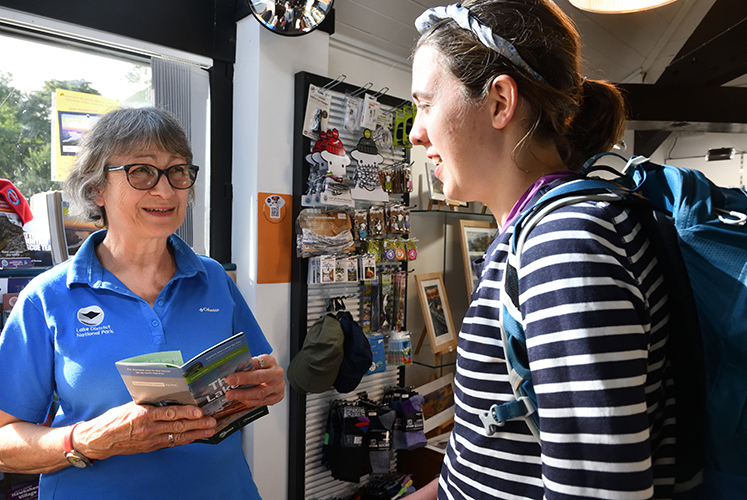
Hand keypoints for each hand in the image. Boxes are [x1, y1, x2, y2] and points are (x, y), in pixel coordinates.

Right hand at [75, 402, 216, 459]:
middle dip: (198, 424)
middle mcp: (149, 429)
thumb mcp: (132, 405)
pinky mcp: (151, 447)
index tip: (200, 411)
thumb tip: (170, 394)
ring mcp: (151, 440)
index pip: (170, 413)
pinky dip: (185, 439)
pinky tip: (195, 437)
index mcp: (144, 415)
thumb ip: (151, 402)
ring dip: (196, 433)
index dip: (187, 412)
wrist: (100, 440)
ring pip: (178, 436)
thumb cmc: (115, 419)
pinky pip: (171, 442)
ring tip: (209, 430)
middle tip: (212, 421)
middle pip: (178, 426)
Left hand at [224, 354, 284, 407]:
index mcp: (270, 362)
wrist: (275, 376)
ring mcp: (278, 386)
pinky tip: (242, 399)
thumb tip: (233, 372)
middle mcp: (276, 374)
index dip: (243, 373)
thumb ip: (247, 365)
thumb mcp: (256, 362)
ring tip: (232, 395)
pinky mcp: (278, 396)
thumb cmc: (264, 368)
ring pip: (260, 394)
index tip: (231, 378)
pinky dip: (250, 401)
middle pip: (259, 379)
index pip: (256, 365)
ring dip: (243, 396)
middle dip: (242, 385)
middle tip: (230, 390)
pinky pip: (262, 402)